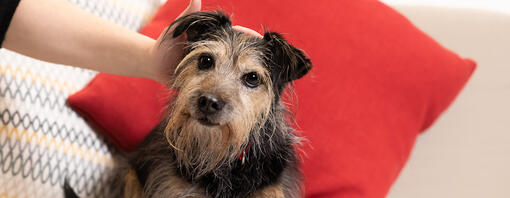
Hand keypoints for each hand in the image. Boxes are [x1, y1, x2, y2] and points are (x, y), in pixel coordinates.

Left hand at [145, 0, 261, 83]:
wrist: (153, 66)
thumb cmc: (163, 45)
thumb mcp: (176, 30)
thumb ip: (188, 16)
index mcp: (212, 41)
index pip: (236, 36)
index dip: (249, 37)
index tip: (261, 38)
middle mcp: (217, 54)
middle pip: (242, 54)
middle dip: (255, 57)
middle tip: (267, 61)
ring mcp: (215, 68)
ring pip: (236, 70)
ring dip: (248, 73)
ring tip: (263, 78)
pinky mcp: (210, 82)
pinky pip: (225, 83)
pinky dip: (236, 86)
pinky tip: (247, 92)